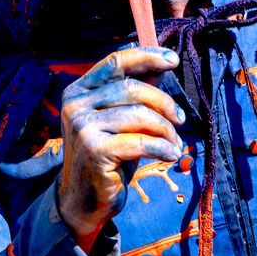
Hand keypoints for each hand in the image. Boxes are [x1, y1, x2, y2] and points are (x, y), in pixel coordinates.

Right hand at [57, 47, 183, 246]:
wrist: (83, 199)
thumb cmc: (107, 155)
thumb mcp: (119, 120)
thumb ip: (134, 94)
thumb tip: (162, 66)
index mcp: (79, 90)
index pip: (115, 62)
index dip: (146, 56)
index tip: (172, 59)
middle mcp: (76, 105)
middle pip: (132, 88)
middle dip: (164, 102)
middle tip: (181, 119)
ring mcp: (82, 127)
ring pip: (138, 115)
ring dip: (165, 129)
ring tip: (175, 143)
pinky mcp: (94, 151)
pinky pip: (140, 142)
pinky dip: (162, 148)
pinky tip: (171, 154)